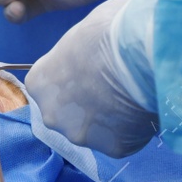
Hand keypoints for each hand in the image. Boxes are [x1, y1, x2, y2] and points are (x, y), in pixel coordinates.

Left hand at [26, 0, 165, 157]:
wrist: (142, 54)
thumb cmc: (109, 32)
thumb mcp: (81, 32)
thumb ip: (75, 52)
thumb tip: (86, 52)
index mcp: (39, 83)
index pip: (47, 87)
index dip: (70, 78)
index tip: (88, 69)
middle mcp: (52, 115)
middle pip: (67, 114)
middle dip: (85, 104)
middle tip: (110, 85)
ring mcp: (82, 135)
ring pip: (94, 130)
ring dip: (108, 119)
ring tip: (129, 95)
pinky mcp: (113, 149)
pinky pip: (121, 140)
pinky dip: (131, 128)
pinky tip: (141, 107)